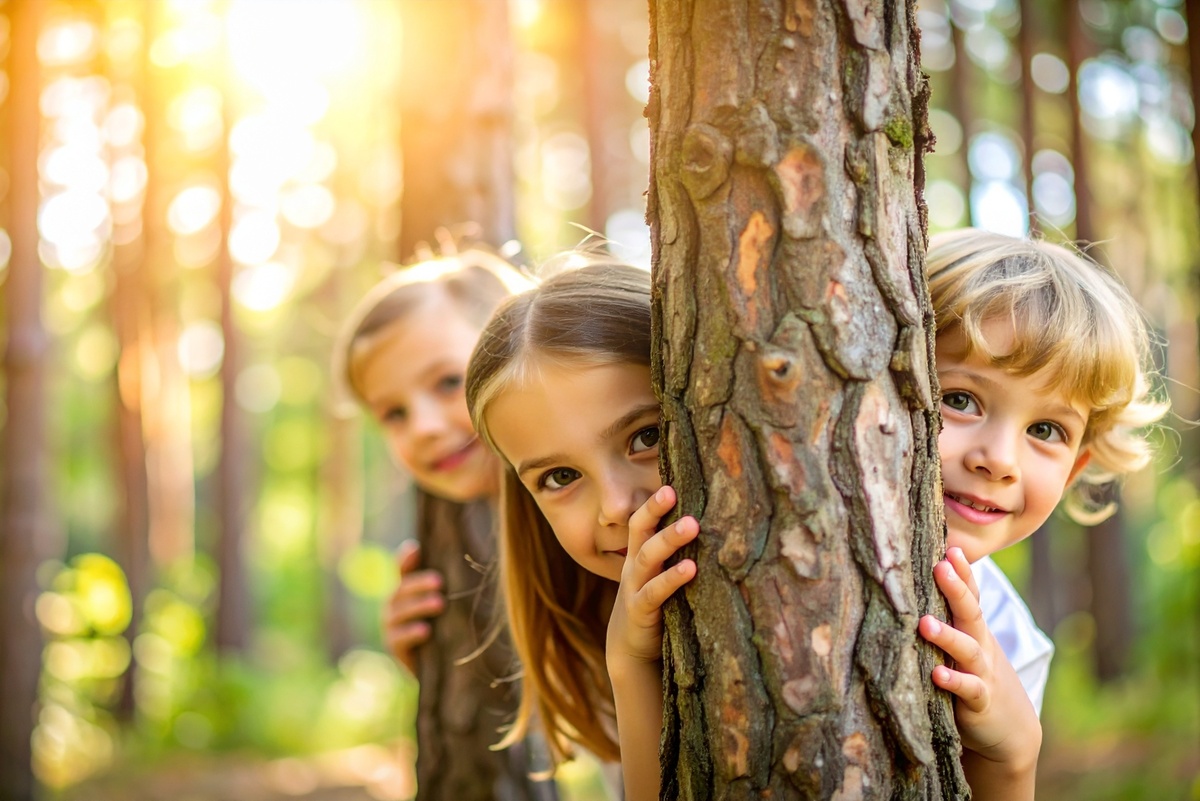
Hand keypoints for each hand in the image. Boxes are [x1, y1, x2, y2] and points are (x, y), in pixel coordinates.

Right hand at [383, 540, 444, 673]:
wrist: (440, 666)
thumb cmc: (448, 627)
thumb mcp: (450, 605)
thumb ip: (451, 586)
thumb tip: (471, 564)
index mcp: (407, 589)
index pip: (403, 569)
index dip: (406, 558)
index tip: (415, 548)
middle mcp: (395, 604)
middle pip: (401, 588)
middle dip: (420, 584)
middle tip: (439, 582)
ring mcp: (391, 625)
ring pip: (398, 611)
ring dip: (419, 606)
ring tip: (440, 603)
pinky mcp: (393, 646)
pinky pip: (398, 637)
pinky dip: (411, 632)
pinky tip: (426, 630)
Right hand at [606, 485, 697, 670]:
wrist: (629, 646)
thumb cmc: (653, 603)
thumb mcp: (657, 574)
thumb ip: (673, 553)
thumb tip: (710, 524)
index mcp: (638, 554)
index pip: (641, 521)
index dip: (652, 502)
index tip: (669, 483)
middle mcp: (634, 566)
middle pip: (640, 531)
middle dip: (654, 509)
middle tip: (672, 490)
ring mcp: (635, 587)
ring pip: (648, 557)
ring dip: (669, 539)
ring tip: (692, 524)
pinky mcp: (641, 610)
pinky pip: (655, 591)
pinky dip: (673, 578)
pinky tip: (691, 568)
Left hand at [919, 547, 1040, 791]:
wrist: (1011, 728)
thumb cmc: (977, 677)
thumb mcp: (966, 644)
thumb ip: (949, 618)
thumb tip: (920, 583)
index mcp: (973, 630)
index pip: (970, 595)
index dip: (962, 572)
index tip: (950, 546)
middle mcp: (980, 645)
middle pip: (970, 612)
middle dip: (956, 588)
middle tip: (941, 566)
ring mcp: (982, 672)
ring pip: (967, 650)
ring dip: (947, 635)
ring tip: (925, 623)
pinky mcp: (980, 701)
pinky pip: (968, 689)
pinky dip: (953, 681)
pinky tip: (937, 674)